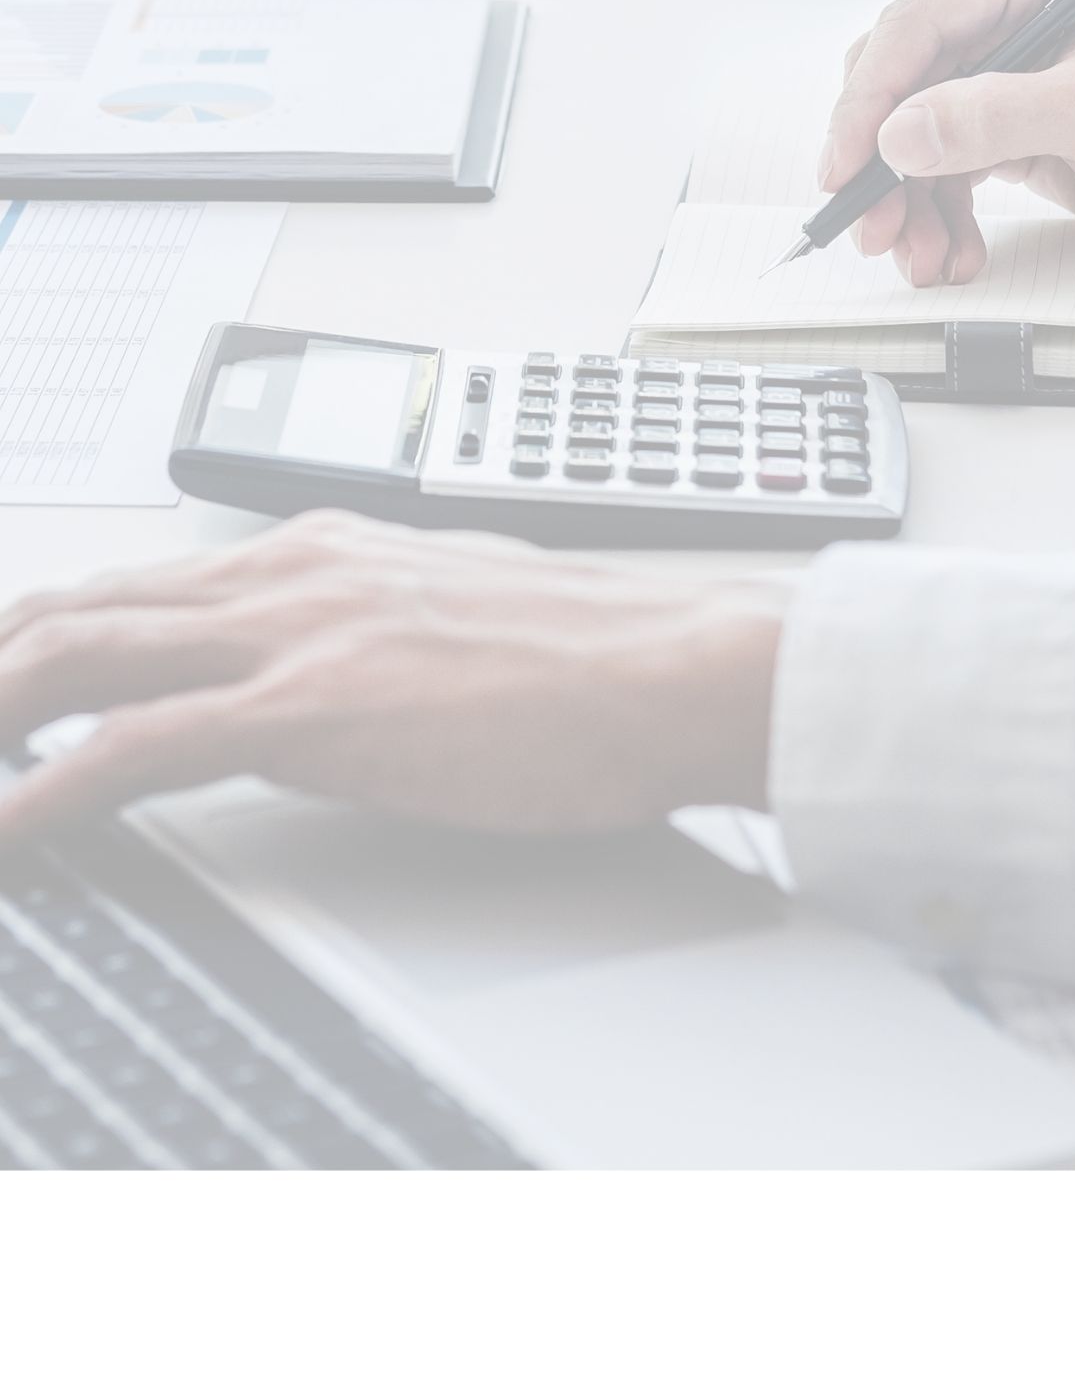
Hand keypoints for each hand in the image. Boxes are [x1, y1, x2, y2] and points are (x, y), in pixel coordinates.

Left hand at [0, 511, 787, 837]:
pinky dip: (38, 792)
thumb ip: (387, 636)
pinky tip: (5, 831)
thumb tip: (360, 680)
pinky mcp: (311, 707)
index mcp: (326, 553)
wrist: (695, 666)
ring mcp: (295, 635)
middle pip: (72, 611)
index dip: (38, 635)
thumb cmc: (619, 661)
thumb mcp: (467, 624)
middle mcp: (290, 577)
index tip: (5, 677)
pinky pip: (128, 749)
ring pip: (73, 657)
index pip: (134, 589)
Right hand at [816, 0, 1074, 285]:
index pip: (919, 24)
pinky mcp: (1011, 110)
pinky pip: (946, 157)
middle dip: (885, 162)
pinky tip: (950, 250)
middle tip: (874, 229)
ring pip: (914, 127)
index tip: (847, 167)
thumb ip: (998, 118)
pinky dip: (940, 208)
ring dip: (910, 199)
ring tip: (922, 258)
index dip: (870, 100)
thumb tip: (899, 133)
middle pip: (902, 77)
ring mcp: (1008, 55)